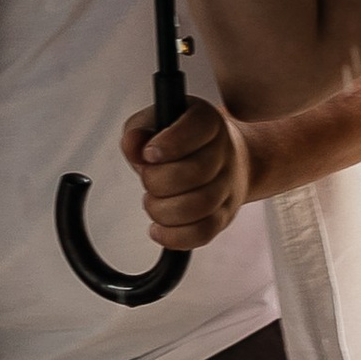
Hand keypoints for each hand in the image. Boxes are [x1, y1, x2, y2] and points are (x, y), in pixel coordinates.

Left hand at [126, 98, 247, 249]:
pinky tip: (157, 229)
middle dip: (157, 181)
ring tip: (152, 202)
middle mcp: (224, 152)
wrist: (219, 160)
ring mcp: (227, 186)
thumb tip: (132, 144)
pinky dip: (174, 236)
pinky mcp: (224, 216)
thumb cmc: (179, 142)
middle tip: (148, 179)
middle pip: (194, 173)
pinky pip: (202, 233)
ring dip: (162, 210)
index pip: (198, 128)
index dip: (169, 144)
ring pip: (198, 206)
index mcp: (208, 122)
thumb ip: (139, 131)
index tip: (149, 154)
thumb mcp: (155, 123)